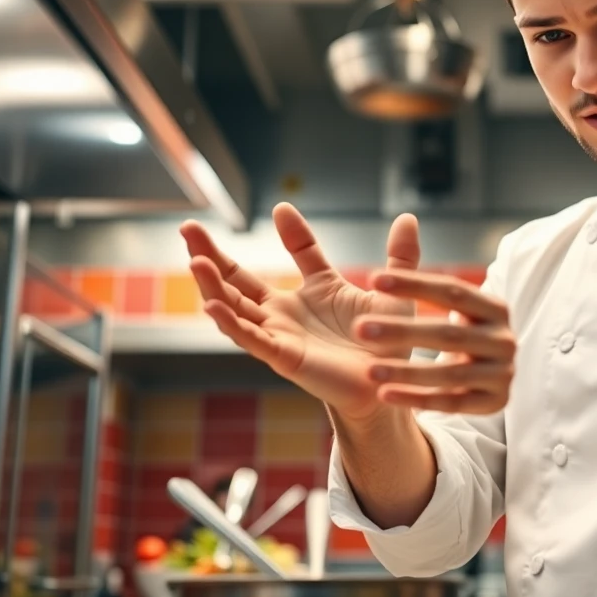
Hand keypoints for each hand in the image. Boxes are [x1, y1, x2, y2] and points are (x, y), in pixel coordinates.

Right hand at [179, 203, 419, 423]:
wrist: (388, 388)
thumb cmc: (388, 346)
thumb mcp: (394, 292)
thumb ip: (400, 255)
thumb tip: (408, 217)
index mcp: (317, 292)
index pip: (300, 253)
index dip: (293, 232)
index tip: (282, 208)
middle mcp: (291, 312)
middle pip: (241, 280)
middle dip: (212, 255)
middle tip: (188, 228)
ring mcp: (282, 334)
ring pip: (236, 307)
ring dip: (213, 286)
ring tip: (195, 260)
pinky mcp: (284, 358)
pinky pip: (251, 339)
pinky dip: (231, 323)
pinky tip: (212, 305)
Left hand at [352, 270, 515, 414]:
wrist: (489, 379)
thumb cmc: (460, 332)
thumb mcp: (450, 302)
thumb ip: (424, 269)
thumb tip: (405, 219)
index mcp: (494, 307)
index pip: (452, 291)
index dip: (413, 285)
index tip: (372, 279)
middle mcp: (504, 339)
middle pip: (448, 334)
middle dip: (402, 331)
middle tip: (358, 327)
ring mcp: (502, 373)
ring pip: (450, 374)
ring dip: (407, 371)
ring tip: (368, 370)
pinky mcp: (494, 403)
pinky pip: (451, 403)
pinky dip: (417, 399)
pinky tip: (384, 395)